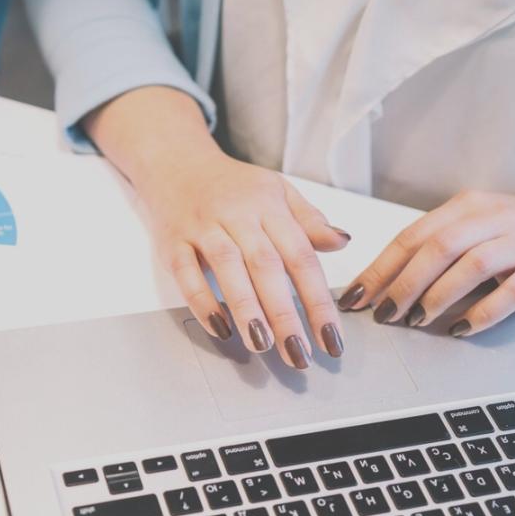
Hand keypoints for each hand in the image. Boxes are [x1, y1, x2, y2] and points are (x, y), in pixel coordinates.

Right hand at [134, 149, 350, 368]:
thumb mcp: (278, 191)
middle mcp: (237, 215)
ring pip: (227, 267)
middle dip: (284, 314)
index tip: (330, 338)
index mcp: (269, 205)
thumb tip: (342, 241)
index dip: (318, 300)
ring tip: (262, 344)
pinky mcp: (173, 241)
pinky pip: (186, 272)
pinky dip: (201, 301)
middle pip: (266, 265)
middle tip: (298, 352)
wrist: (176, 163)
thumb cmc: (232, 186)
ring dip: (245, 308)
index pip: (301, 256)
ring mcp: (203, 227)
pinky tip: (219, 326)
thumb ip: (309, 220)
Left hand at [339, 190, 514, 335]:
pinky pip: (509, 293)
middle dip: (404, 283)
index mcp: (466, 207)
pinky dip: (481, 314)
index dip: (381, 267)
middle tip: (384, 313)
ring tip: (417, 320)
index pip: (413, 235)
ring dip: (438, 296)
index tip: (357, 295)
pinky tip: (460, 329)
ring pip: (471, 266)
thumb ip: (435, 247)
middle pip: (439, 248)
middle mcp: (493, 218)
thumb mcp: (474, 227)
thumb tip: (384, 283)